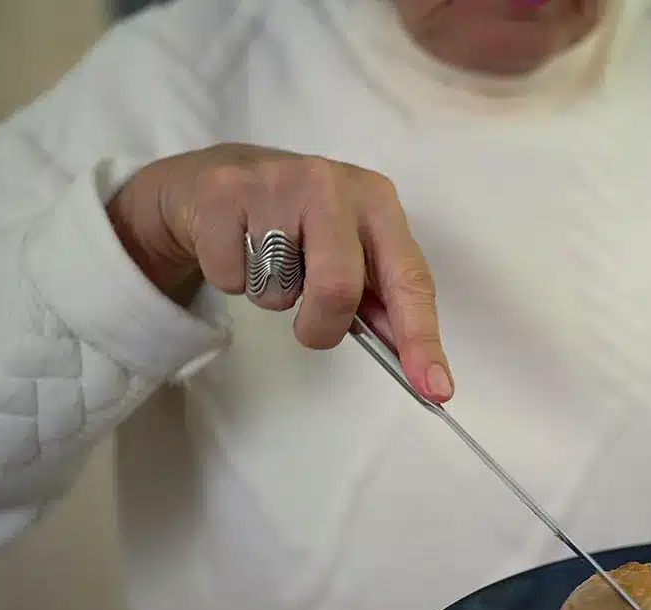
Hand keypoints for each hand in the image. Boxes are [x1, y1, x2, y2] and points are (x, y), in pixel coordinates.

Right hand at [107, 143, 452, 401]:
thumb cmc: (298, 223)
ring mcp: (276, 183)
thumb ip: (379, 298)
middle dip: (322, 326)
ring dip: (273, 296)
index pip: (409, 279)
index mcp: (378, 202)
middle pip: (338, 289)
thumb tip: (412, 360)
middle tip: (310, 324)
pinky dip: (233, 279)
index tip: (435, 388)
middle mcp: (332, 184)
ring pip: (278, 288)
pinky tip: (236, 245)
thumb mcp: (347, 247)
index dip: (422, 339)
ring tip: (267, 260)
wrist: (214, 180)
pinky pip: (231, 277)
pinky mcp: (222, 193)